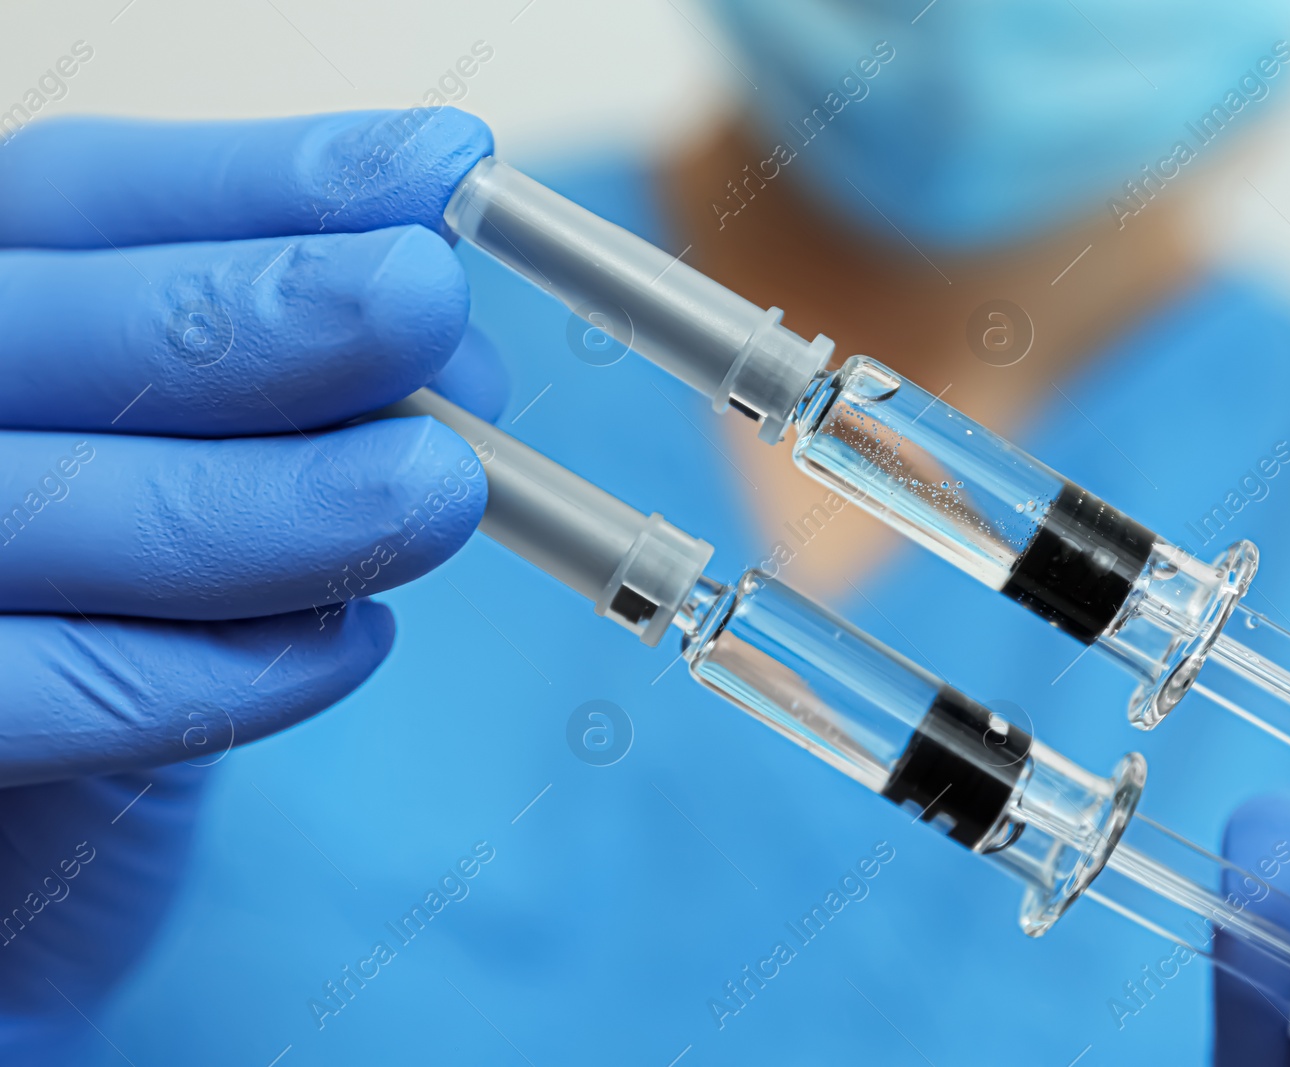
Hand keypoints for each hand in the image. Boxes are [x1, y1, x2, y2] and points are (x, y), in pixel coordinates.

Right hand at [0, 110, 507, 1051]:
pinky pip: (36, 699)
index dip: (261, 181)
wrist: (7, 844)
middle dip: (258, 315)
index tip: (438, 171)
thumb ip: (286, 412)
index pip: (77, 198)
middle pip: (51, 334)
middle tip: (424, 304)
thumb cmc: (105, 622)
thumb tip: (460, 360)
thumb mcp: (193, 477)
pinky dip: (208, 674)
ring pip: (44, 511)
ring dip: (273, 499)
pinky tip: (346, 643)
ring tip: (438, 489)